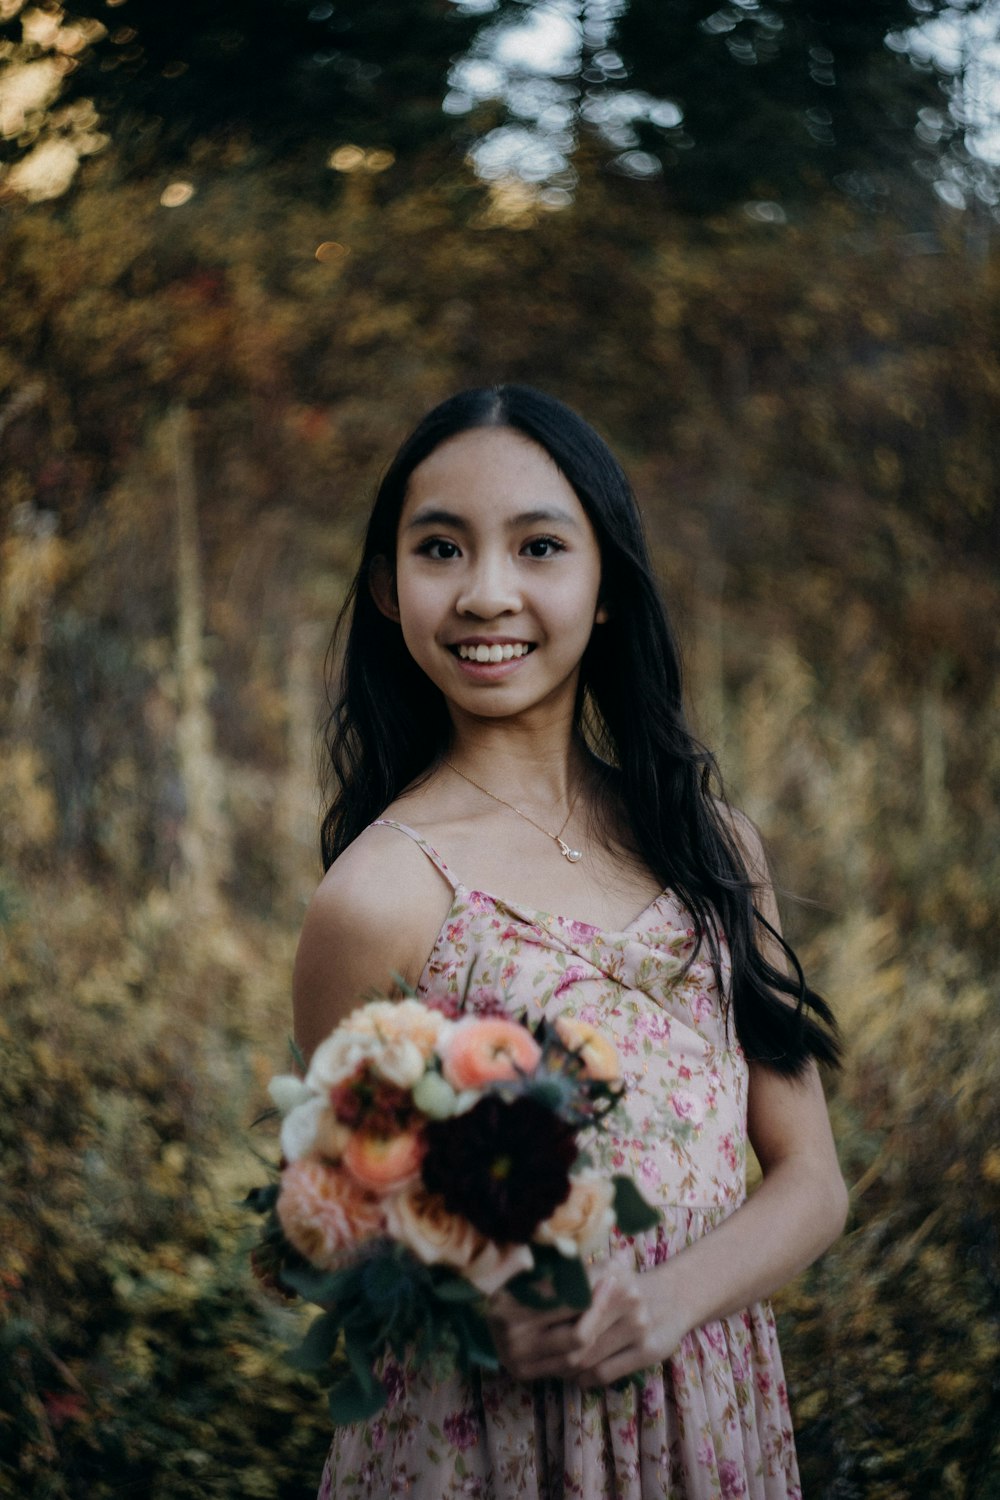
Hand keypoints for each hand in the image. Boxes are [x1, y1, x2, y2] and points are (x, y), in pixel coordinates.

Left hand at [488, 1262, 684, 1386]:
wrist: (674, 1296)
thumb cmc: (625, 1284)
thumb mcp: (601, 1270)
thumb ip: (570, 1280)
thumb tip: (522, 1292)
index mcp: (608, 1272)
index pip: (564, 1299)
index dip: (537, 1316)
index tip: (515, 1325)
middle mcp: (625, 1296)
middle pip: (573, 1334)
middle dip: (546, 1348)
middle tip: (524, 1355)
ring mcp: (638, 1325)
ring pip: (585, 1358)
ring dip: (562, 1367)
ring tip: (547, 1366)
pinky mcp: (648, 1351)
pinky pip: (603, 1372)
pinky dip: (582, 1378)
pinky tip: (574, 1374)